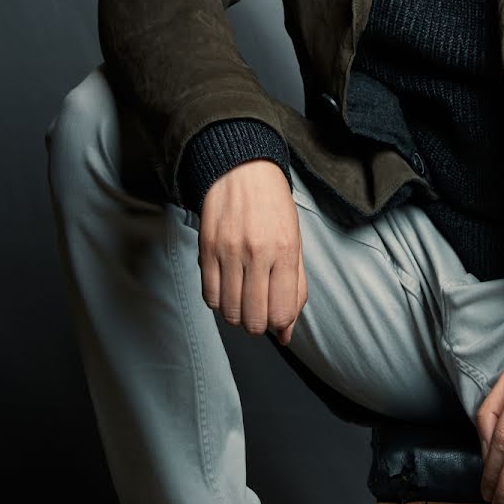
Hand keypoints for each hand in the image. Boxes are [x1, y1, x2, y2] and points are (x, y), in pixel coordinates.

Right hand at [198, 159, 306, 345]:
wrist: (243, 170)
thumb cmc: (274, 206)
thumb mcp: (296, 241)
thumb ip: (296, 288)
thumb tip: (287, 332)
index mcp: (286, 249)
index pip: (281, 312)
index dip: (280, 323)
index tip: (278, 314)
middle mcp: (257, 252)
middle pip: (254, 319)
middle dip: (259, 324)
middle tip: (261, 309)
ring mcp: (229, 251)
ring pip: (229, 312)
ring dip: (238, 314)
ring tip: (244, 297)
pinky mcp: (207, 249)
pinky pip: (209, 296)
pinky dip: (218, 301)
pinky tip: (227, 287)